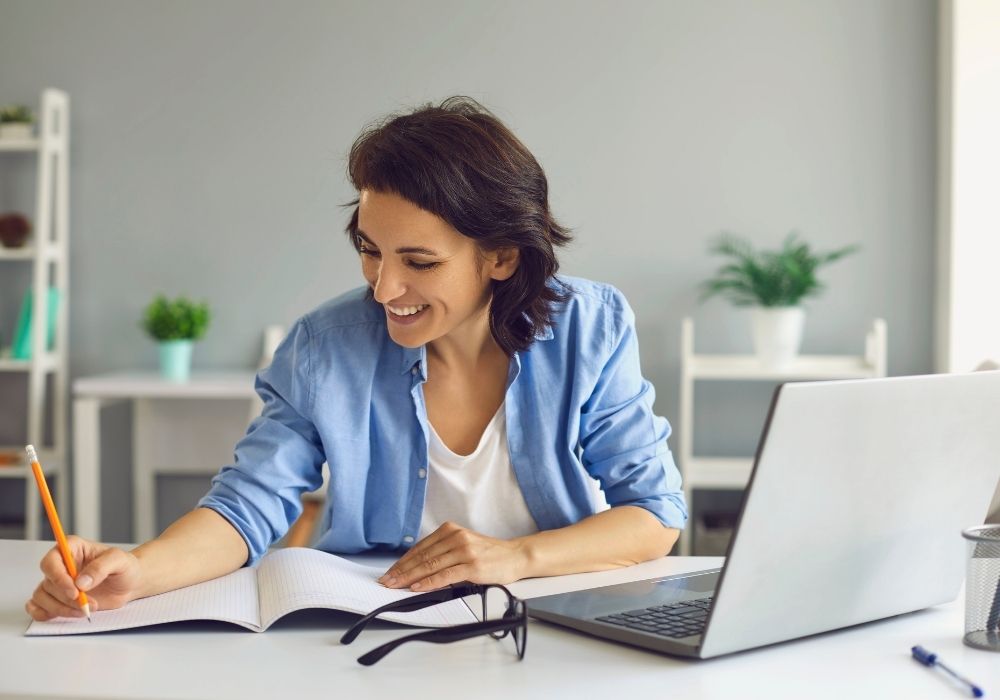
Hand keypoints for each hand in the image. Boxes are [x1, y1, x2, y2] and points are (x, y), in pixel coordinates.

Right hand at [25, 536, 142, 620]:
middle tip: (87, 603)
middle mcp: (61, 565)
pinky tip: (65, 614)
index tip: (74, 591)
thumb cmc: (125, 567)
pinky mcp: (57, 598)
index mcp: (72, 548)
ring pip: (42, 597)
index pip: (51, 561)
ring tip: (86, 610)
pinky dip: (47, 614)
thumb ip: (101, 567)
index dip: (58, 577)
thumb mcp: (119, 560)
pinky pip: (38, 607)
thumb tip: (81, 582)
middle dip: (66, 598)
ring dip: (61, 608)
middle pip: (48, 583)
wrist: (130, 583)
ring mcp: (58, 583)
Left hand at [378, 521, 528, 591]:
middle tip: (386, 581)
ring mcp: (464, 551)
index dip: (402, 562)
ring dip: (409, 578)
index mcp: (450, 530)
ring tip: (396, 586)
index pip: (420, 548)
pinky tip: (417, 587)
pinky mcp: (472, 566)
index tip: (389, 572)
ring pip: (430, 565)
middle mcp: (455, 537)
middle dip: (401, 571)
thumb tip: (417, 568)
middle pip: (421, 556)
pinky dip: (429, 582)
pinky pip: (445, 575)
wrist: (515, 556)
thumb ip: (442, 552)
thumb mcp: (463, 546)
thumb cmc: (489, 554)